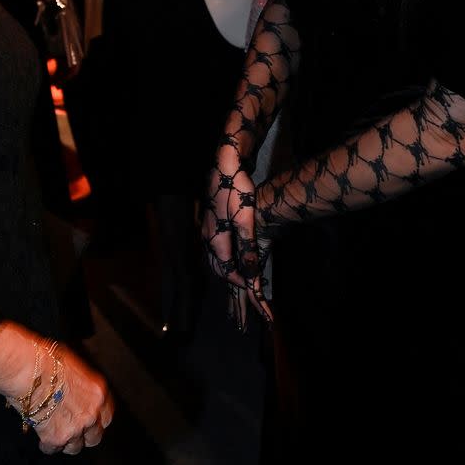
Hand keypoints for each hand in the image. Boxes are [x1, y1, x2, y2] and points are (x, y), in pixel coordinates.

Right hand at [0, 324, 113, 452]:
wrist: (28, 370)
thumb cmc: (46, 360)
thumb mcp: (74, 366)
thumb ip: (80, 384)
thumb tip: (73, 387)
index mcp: (98, 393)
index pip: (106, 416)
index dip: (96, 421)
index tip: (88, 421)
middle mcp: (92, 413)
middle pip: (95, 437)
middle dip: (84, 436)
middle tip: (72, 430)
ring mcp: (76, 428)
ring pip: (75, 448)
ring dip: (66, 442)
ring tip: (55, 433)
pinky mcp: (57, 438)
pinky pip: (52, 450)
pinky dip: (46, 445)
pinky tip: (40, 436)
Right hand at [201, 141, 272, 325]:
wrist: (225, 163)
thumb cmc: (237, 190)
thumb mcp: (245, 220)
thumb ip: (247, 248)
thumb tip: (250, 274)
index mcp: (216, 240)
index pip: (229, 270)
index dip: (243, 284)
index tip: (256, 295)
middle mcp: (208, 237)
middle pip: (220, 268)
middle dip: (232, 286)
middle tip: (246, 300)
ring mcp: (208, 228)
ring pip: (217, 259)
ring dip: (228, 274)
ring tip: (239, 286)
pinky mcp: (212, 221)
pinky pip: (218, 248)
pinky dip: (226, 260)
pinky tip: (232, 259)